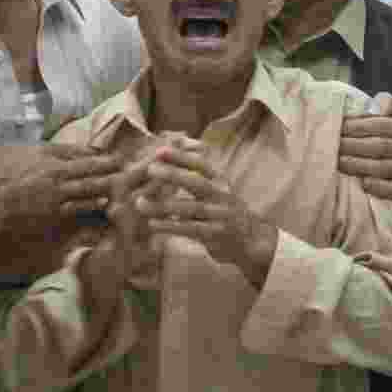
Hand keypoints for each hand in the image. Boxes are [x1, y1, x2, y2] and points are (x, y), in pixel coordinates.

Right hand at [0, 143, 121, 274]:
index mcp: (41, 153)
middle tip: (123, 163)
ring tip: (121, 181)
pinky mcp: (54, 212)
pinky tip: (103, 201)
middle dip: (107, 164)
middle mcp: (54, 170)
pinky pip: (78, 206)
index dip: (89, 150)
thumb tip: (22, 143)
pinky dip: (92, 203)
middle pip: (87, 165)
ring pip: (87, 186)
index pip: (71, 149)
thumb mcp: (0, 150)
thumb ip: (16, 145)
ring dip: (106, 183)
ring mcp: (56, 192)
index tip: (102, 151)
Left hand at [135, 146, 277, 288]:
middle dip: (173, 175)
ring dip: (163, 206)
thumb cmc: (225, 210)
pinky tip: (152, 223)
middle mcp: (222, 196)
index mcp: (220, 180)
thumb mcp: (217, 188)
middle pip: (197, 183)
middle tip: (150, 169)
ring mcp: (220, 216)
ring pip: (190, 209)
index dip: (180, 157)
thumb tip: (173, 152)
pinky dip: (171, 226)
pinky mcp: (216, 235)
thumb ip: (197, 175)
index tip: (159, 151)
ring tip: (140, 203)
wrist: (252, 240)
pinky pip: (190, 229)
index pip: (200, 164)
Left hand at [339, 102, 391, 198]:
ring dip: (359, 165)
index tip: (338, 127)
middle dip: (353, 145)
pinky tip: (362, 182)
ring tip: (338, 161)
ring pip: (383, 168)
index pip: (380, 125)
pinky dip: (378, 187)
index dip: (357, 126)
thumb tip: (373, 108)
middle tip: (333, 145)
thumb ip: (385, 104)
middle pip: (379, 146)